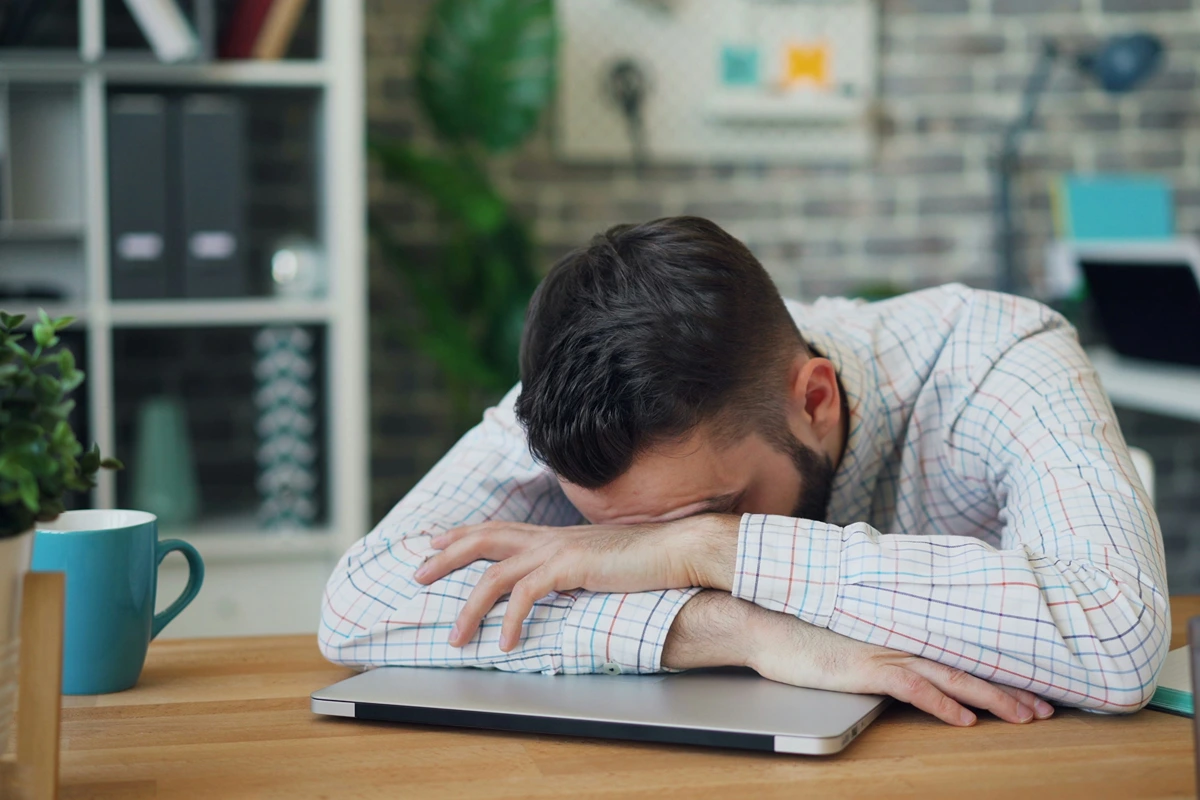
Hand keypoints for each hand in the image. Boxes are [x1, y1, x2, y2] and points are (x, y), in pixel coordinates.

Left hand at [414, 516, 737, 649]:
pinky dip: (510, 621)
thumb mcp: (601, 561)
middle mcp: (550, 537)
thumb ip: (576, 568)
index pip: (499, 528)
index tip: (435, 544)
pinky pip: (526, 595)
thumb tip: (564, 583)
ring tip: (457, 637)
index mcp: (556, 535)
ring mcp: (558, 549)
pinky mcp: (570, 567)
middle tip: (417, 574)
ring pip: (494, 574)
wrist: (678, 550)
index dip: (463, 535)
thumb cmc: (647, 559)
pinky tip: (506, 643)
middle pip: (484, 539)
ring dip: (470, 607)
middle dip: (446, 556)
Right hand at [664, 592, 1054, 726]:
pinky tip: (964, 719)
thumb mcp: (849, 634)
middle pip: (967, 665)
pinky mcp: (865, 667)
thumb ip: (878, 639)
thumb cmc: (801, 628)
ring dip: (992, 697)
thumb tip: (899, 652)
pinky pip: (913, 688)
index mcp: (898, 630)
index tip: (1030, 686)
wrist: (765, 621)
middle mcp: (900, 638)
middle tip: (1047, 708)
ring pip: (952, 676)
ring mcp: (884, 651)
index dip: (996, 670)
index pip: (958, 652)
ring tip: (1026, 715)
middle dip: (1011, 688)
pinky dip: (941, 703)